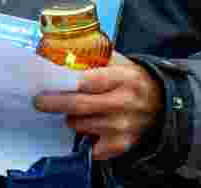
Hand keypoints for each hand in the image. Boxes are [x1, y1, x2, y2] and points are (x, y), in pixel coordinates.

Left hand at [33, 52, 163, 159]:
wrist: (162, 103)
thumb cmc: (130, 80)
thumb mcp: (118, 62)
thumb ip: (91, 58)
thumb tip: (54, 55)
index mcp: (123, 78)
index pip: (90, 80)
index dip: (66, 82)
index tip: (46, 82)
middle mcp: (124, 103)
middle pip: (79, 105)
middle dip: (53, 103)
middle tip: (38, 101)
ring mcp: (122, 127)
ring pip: (79, 125)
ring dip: (68, 118)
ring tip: (70, 111)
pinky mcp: (120, 145)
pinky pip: (90, 146)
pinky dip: (82, 138)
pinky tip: (84, 129)